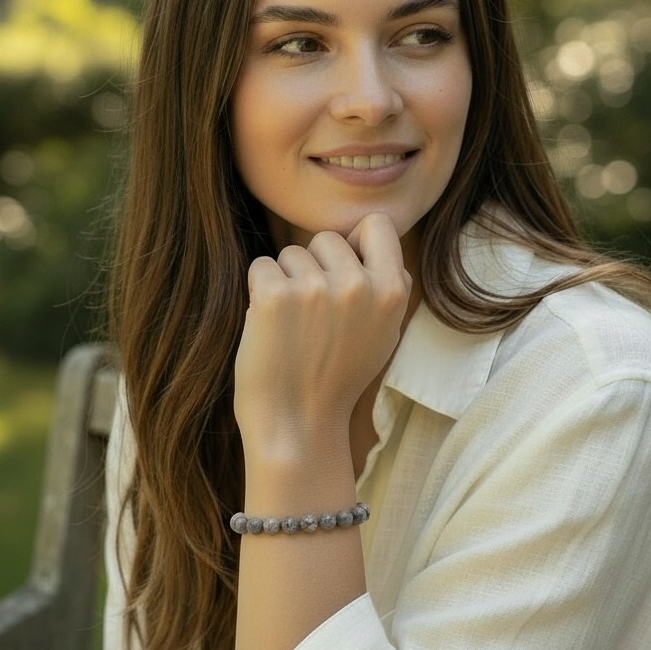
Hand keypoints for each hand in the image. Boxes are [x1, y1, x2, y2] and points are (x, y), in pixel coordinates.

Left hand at [234, 213, 411, 455]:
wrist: (298, 424)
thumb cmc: (337, 379)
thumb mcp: (385, 335)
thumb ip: (387, 287)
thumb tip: (377, 243)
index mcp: (392, 291)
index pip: (377, 224)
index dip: (356, 243)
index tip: (343, 271)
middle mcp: (358, 284)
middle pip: (326, 239)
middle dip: (314, 266)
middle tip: (312, 314)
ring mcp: (315, 288)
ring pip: (291, 253)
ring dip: (285, 280)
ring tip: (292, 326)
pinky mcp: (274, 296)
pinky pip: (261, 267)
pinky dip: (259, 291)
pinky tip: (269, 326)